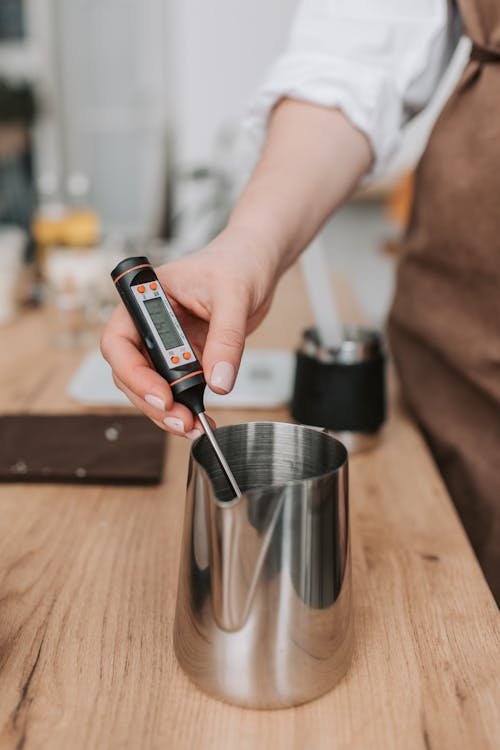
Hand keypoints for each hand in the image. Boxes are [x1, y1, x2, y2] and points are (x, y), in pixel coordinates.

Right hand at [100, 226, 277, 437]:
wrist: (257, 264)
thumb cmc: (237, 262)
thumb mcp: (233, 295)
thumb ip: (226, 338)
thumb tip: (218, 381)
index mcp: (145, 299)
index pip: (119, 342)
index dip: (134, 373)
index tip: (162, 395)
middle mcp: (150, 324)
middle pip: (131, 373)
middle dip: (152, 402)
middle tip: (180, 420)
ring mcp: (168, 344)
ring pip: (152, 386)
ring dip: (168, 411)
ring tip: (192, 427)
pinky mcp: (188, 358)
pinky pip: (179, 388)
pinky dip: (186, 407)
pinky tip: (201, 419)